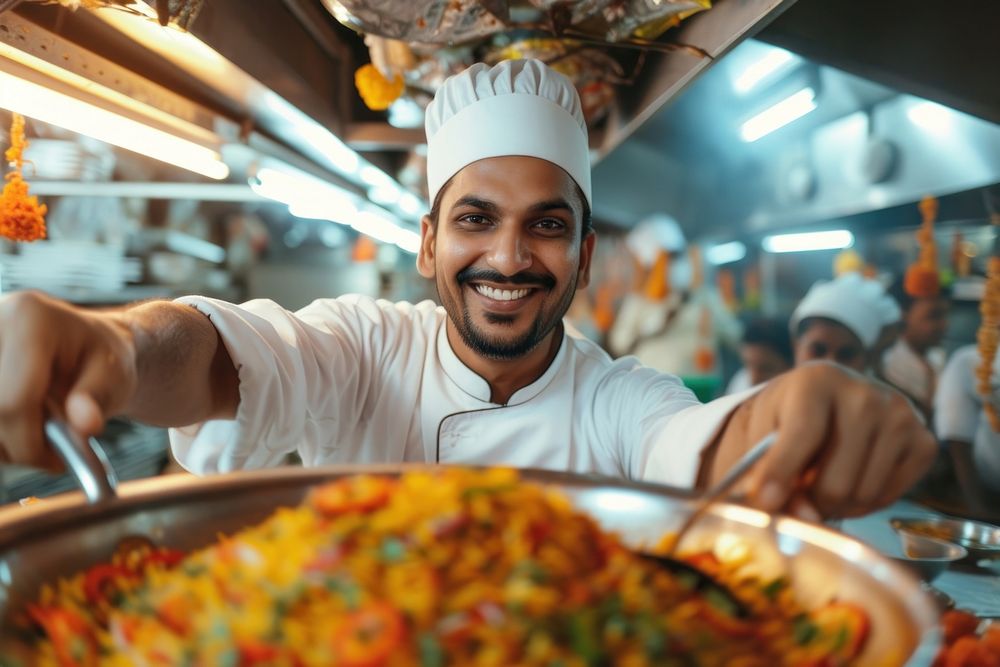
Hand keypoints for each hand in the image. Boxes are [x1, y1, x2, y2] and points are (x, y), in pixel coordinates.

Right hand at [0, 291, 135, 468]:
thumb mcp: (113, 374)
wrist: (86, 342)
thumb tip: (85, 426)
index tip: (54, 462)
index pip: (13, 401)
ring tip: (38, 432)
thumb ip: (95, 398)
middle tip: (48, 452)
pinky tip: (18, 425)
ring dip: (4, 440)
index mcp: (30, 318)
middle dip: (15, 443)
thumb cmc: (101, 356)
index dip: (28, 443)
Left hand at [705, 361, 936, 518]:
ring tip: (819, 484)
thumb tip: (805, 516)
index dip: (781, 472)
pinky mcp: (923, 442)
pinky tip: (848, 479)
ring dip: (834, 505)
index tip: (765, 500)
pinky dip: (863, 503)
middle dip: (808, 501)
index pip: (803, 432)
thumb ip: (764, 474)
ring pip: (862, 495)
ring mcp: (900, 417)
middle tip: (795, 494)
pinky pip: (888, 498)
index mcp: (816, 380)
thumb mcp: (759, 437)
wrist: (821, 405)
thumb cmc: (782, 422)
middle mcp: (864, 392)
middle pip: (835, 481)